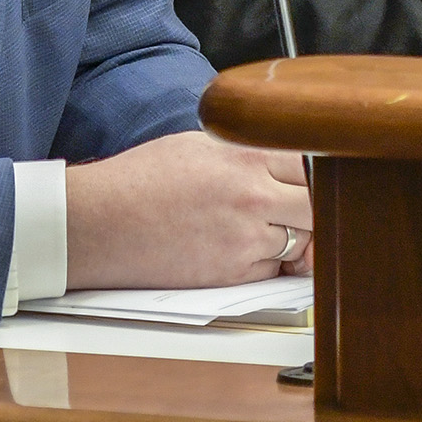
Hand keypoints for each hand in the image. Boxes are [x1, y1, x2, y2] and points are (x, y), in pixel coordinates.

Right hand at [64, 130, 311, 289]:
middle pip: (318, 207)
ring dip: (294, 238)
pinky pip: (272, 270)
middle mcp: (252, 199)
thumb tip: (286, 164)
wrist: (100, 223)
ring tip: (263, 226)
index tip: (320, 176)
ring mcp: (244, 240)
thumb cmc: (142, 179)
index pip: (314, 164)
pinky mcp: (232, 275)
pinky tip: (240, 248)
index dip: (320, 171)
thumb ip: (249, 155)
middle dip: (316, 208)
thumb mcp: (200, 146)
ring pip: (301, 244)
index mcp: (245, 158)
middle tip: (304, 207)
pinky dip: (268, 263)